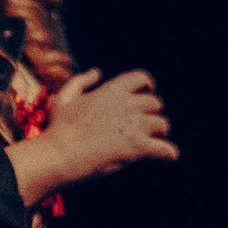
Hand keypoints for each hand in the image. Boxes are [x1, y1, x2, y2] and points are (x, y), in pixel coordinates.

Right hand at [7, 68, 177, 204]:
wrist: (58, 154)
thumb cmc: (58, 128)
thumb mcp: (65, 98)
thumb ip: (81, 81)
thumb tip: (97, 71)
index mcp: (112, 90)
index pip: (140, 78)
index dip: (147, 84)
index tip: (149, 91)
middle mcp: (127, 104)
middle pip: (154, 103)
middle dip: (152, 112)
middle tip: (149, 123)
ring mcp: (133, 125)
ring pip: (162, 124)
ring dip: (160, 131)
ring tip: (156, 139)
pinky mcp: (136, 147)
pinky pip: (164, 148)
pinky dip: (168, 152)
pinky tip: (170, 156)